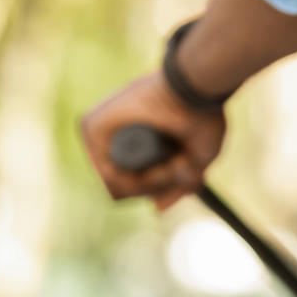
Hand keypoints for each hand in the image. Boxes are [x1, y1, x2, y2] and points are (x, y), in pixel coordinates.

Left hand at [80, 70, 226, 210]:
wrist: (196, 87)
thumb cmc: (203, 115)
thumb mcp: (196, 161)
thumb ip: (179, 185)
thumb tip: (157, 209)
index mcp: (134, 139)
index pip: (135, 182)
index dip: (161, 188)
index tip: (183, 174)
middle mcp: (114, 136)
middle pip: (126, 186)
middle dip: (157, 187)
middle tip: (179, 166)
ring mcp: (101, 133)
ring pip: (119, 185)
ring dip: (152, 184)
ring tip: (172, 161)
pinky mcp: (93, 129)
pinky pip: (111, 177)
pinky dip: (138, 180)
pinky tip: (156, 163)